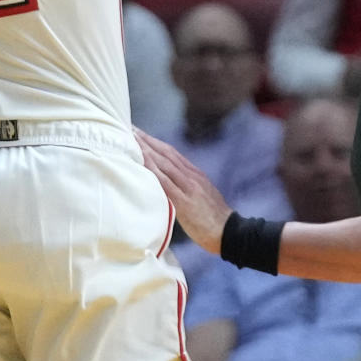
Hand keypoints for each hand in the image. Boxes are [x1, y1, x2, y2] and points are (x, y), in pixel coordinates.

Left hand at [135, 130, 230, 253]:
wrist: (230, 232)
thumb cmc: (214, 219)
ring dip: (147, 150)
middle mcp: (191, 176)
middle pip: (166, 153)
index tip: (140, 133)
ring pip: (164, 164)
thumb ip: (187, 186)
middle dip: (147, 140)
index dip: (155, 142)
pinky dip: (153, 170)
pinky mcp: (184, 201)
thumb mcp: (202, 195)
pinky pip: (165, 183)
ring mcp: (188, 187)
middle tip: (130, 128)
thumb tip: (170, 182)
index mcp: (195, 174)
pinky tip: (142, 163)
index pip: (171, 153)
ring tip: (132, 139)